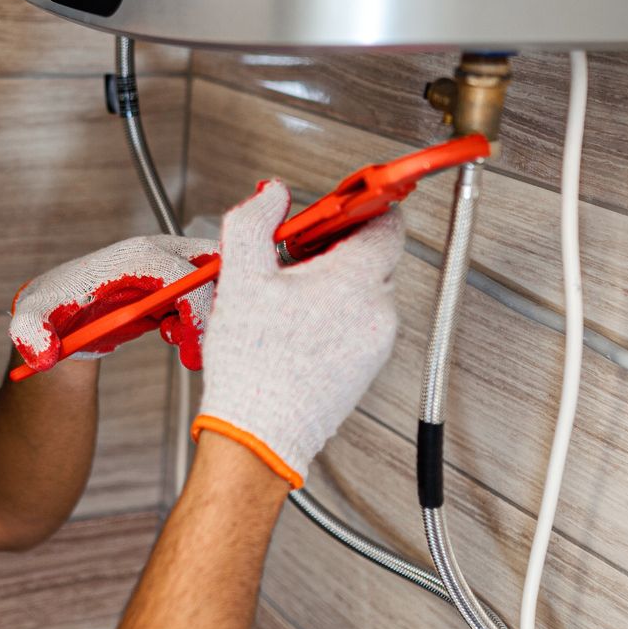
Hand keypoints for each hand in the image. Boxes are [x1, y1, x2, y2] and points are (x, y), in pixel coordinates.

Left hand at [11, 234, 216, 372]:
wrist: (61, 314)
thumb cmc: (48, 311)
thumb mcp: (30, 321)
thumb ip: (29, 333)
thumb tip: (44, 354)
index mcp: (132, 257)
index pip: (182, 272)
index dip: (194, 308)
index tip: (184, 344)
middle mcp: (157, 252)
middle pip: (211, 266)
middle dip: (213, 307)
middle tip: (192, 347)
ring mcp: (168, 265)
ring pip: (214, 281)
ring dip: (208, 316)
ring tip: (181, 345)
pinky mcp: (173, 282)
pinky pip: (207, 294)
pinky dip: (201, 319)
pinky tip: (174, 337)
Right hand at [191, 180, 401, 487]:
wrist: (260, 432)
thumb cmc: (254, 366)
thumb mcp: (240, 277)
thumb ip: (254, 222)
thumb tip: (272, 195)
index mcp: (355, 281)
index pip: (387, 223)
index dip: (361, 208)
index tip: (335, 208)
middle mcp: (378, 311)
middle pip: (374, 256)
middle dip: (338, 248)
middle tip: (297, 254)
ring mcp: (377, 342)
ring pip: (365, 292)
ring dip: (335, 283)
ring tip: (290, 297)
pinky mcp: (368, 367)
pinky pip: (360, 323)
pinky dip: (336, 315)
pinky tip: (297, 328)